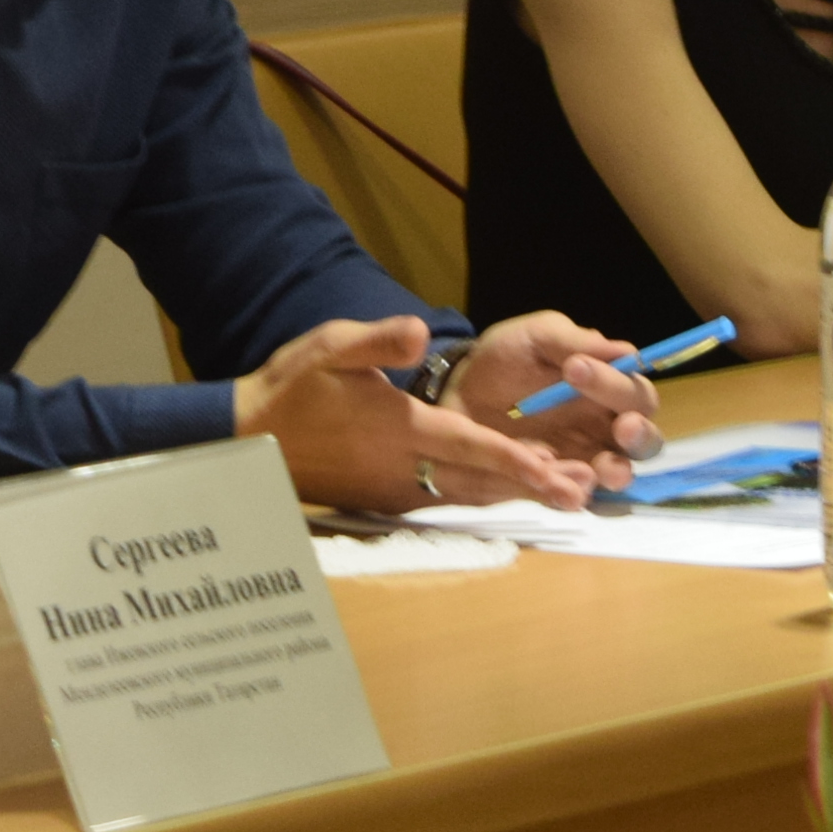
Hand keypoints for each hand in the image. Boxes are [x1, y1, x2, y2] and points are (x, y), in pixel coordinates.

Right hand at [231, 314, 611, 513]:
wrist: (252, 438)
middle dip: (529, 487)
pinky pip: (444, 499)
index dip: (514, 458)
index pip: (468, 444)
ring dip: (512, 496)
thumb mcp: (330, 346)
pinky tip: (506, 493)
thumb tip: (417, 332)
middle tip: (580, 494)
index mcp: (398, 427)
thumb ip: (377, 340)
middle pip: (479, 480)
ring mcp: (395, 488)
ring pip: (467, 495)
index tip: (555, 469)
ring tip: (561, 495)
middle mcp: (403, 466)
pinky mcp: (386, 499)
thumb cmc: (293, 387)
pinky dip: (481, 498)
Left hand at [447, 313, 660, 472]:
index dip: (616, 383)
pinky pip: (571, 496)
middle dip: (639, 436)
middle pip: (645, 441)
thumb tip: (625, 351)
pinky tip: (551, 481)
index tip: (575, 369)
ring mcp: (584, 461)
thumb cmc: (505, 360)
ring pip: (618, 476)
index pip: (635, 391)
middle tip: (622, 428)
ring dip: (613, 473)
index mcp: (608, 389)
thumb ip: (574, 341)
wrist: (458, 393)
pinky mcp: (555, 486)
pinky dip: (567, 492)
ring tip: (594, 469)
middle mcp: (607, 428)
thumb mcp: (535, 337)